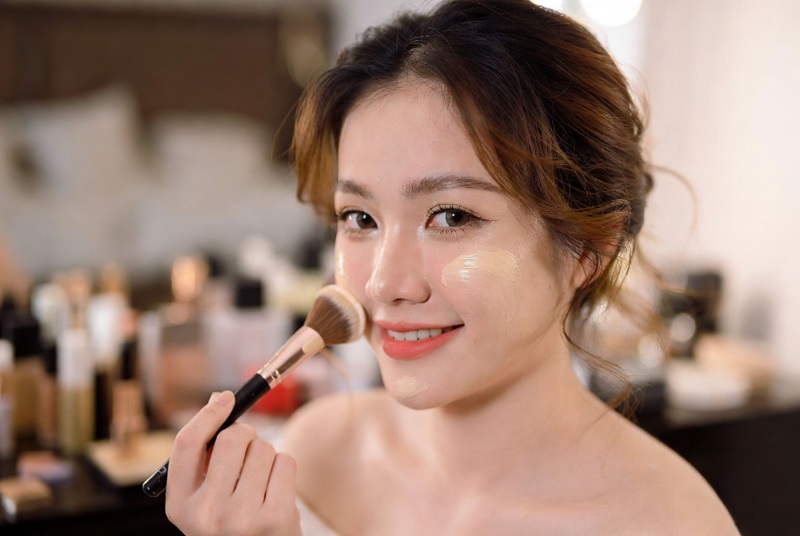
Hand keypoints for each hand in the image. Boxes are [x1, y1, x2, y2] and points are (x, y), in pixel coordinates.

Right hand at [165, 391, 300, 535]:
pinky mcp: (275, 518)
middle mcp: (206, 514)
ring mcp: (241, 518)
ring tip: (262, 482)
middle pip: (231, 439)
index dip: (207, 415)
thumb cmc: (233, 522)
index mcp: (181, 506)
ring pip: (263, 449)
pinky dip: (284, 468)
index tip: (225, 399)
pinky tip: (277, 492)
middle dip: (245, 434)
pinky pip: (285, 462)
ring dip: (267, 455)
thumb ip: (206, 458)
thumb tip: (218, 399)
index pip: (186, 444)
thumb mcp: (206, 500)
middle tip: (248, 449)